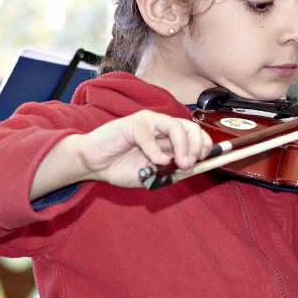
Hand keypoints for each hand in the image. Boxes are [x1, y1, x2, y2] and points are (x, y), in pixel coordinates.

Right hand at [30, 110, 211, 197]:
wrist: (94, 164)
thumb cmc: (120, 167)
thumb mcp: (152, 175)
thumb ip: (171, 171)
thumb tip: (191, 168)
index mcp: (167, 137)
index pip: (194, 134)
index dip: (203, 145)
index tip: (203, 161)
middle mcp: (160, 126)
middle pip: (190, 127)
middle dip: (197, 145)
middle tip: (191, 163)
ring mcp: (147, 123)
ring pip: (175, 126)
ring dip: (182, 146)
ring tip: (180, 163)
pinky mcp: (132, 124)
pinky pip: (149, 135)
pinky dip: (156, 150)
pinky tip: (156, 162)